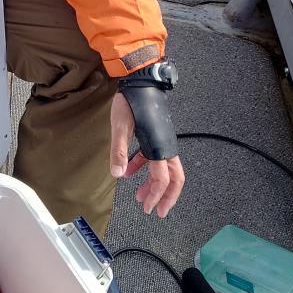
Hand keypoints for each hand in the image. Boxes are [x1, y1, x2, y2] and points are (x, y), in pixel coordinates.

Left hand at [109, 91, 184, 217]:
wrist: (140, 81)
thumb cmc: (131, 102)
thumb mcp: (120, 126)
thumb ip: (119, 151)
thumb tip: (118, 174)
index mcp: (159, 146)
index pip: (162, 178)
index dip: (156, 195)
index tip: (148, 208)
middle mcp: (165, 146)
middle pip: (174, 178)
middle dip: (167, 197)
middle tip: (158, 211)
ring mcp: (162, 141)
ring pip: (166, 169)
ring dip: (154, 185)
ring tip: (140, 197)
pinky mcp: (156, 136)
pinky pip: (155, 158)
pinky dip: (144, 168)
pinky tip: (128, 171)